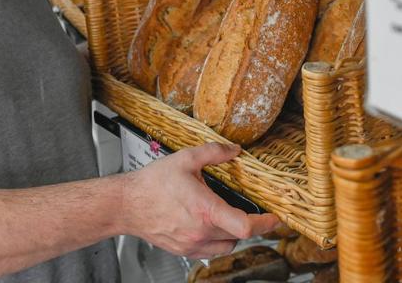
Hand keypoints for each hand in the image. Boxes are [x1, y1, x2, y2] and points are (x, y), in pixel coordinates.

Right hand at [122, 143, 279, 258]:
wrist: (127, 204)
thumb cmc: (152, 184)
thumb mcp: (185, 159)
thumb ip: (214, 152)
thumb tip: (234, 150)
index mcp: (205, 210)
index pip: (246, 226)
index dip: (266, 224)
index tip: (275, 217)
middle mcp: (201, 231)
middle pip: (240, 236)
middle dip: (250, 224)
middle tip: (253, 211)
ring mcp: (193, 244)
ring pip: (227, 246)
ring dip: (233, 233)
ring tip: (227, 216)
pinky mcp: (185, 251)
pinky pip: (211, 251)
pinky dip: (217, 241)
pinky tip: (210, 225)